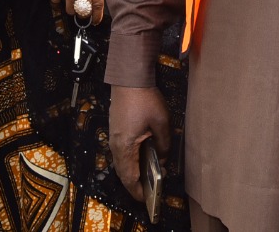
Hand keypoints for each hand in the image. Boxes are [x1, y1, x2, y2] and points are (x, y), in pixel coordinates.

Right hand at [51, 0, 112, 24]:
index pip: (98, 5)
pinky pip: (55, 0)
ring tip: (73, 8)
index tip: (96, 21)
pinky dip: (56, 4)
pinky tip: (59, 3)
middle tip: (85, 13)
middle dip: (85, 14)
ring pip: (70, 9)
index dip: (97, 16)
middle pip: (84, 10)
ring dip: (72, 10)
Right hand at [108, 85, 171, 201]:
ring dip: (132, 172)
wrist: (129, 78)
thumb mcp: (161, 123)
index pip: (129, 177)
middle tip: (148, 192)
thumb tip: (164, 157)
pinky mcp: (116, 130)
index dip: (137, 191)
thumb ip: (164, 144)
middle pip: (123, 173)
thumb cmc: (144, 98)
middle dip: (135, 184)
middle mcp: (116, 145)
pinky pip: (121, 152)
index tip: (146, 199)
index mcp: (125, 147)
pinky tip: (142, 158)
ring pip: (121, 163)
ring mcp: (114, 137)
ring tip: (147, 177)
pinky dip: (130, 161)